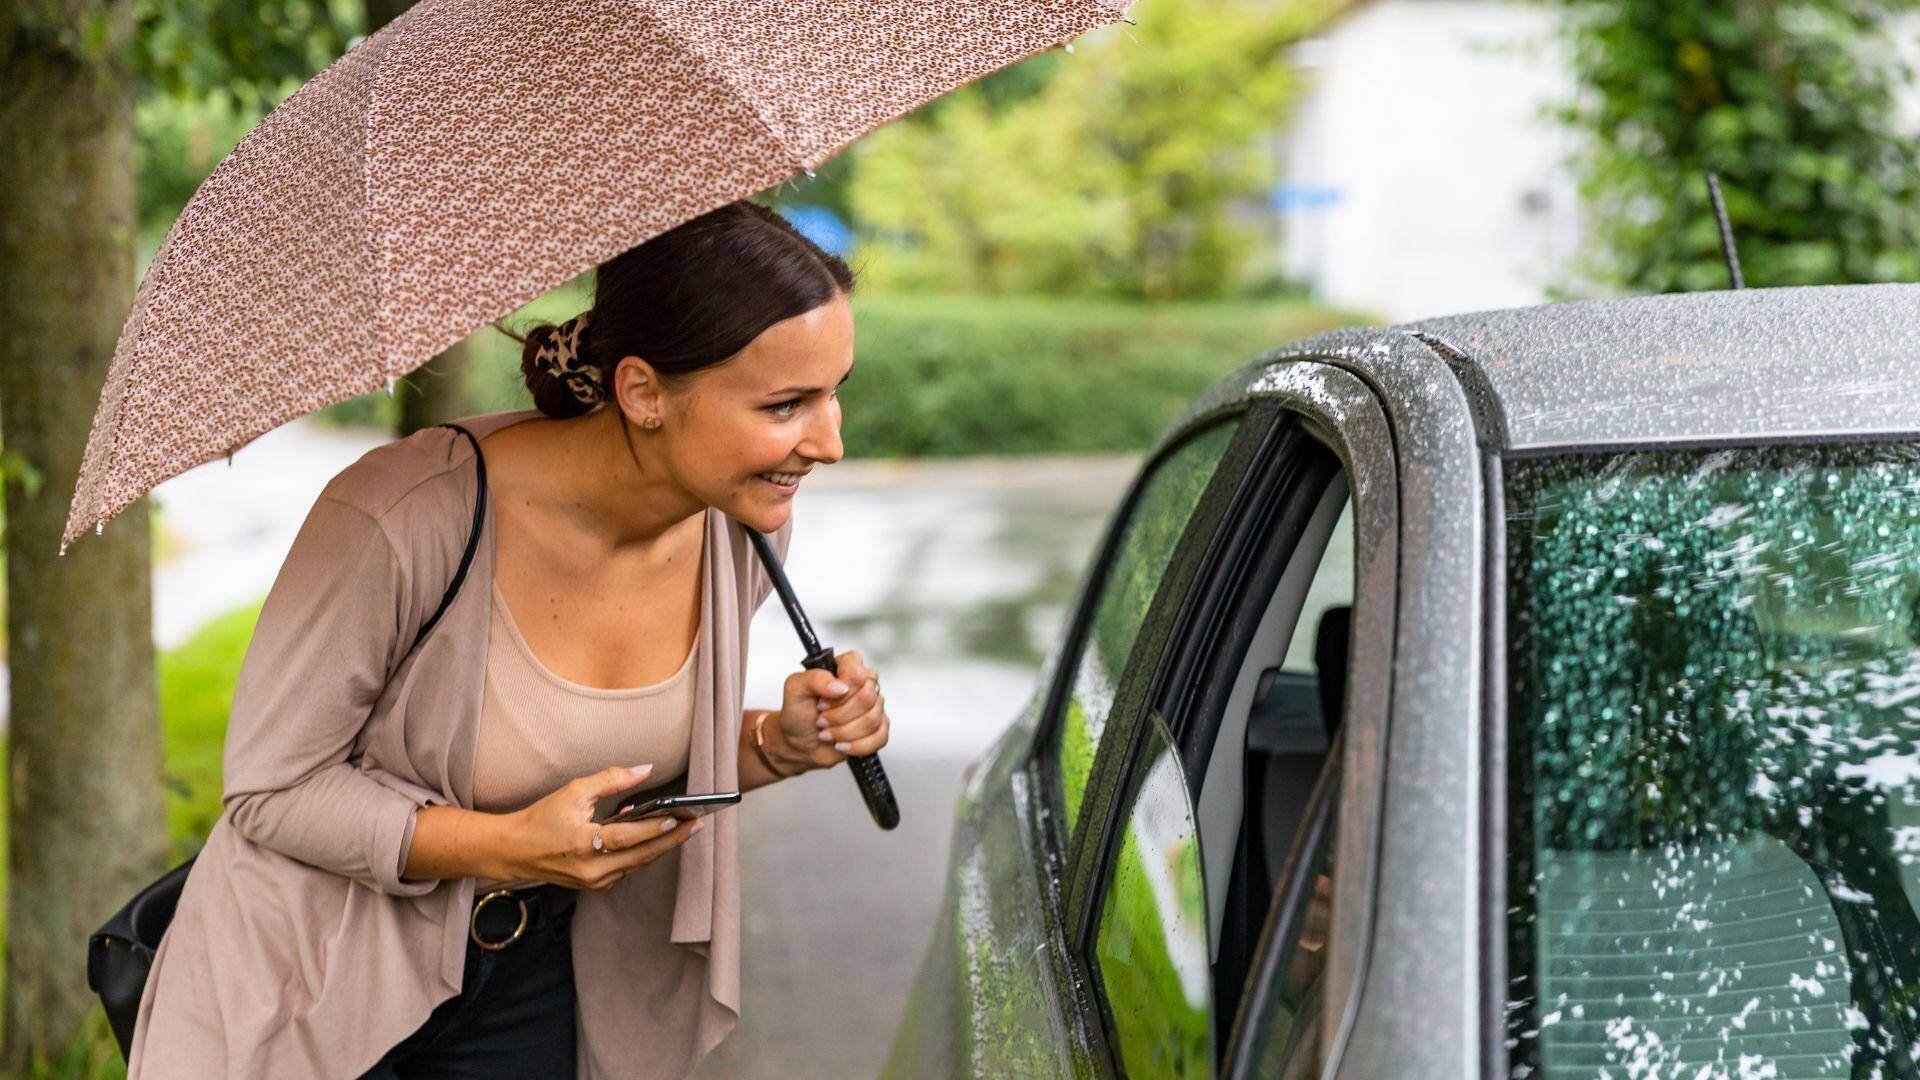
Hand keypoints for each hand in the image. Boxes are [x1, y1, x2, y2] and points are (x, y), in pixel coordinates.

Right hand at [500, 764, 700, 891]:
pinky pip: (626, 869)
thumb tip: (645, 770)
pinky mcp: (594, 885)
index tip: (681, 817)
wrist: (514, 851)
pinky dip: (641, 853)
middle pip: (642, 856)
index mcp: (582, 844)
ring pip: (637, 864)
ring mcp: (593, 882)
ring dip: (660, 847)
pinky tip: (652, 836)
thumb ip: (612, 779)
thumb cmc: (542, 818)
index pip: (628, 837)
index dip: (656, 828)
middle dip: (672, 841)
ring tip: (683, 829)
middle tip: (696, 825)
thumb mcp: (574, 791)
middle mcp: (590, 869)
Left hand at [769, 649, 890, 773]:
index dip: (840, 692)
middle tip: (821, 720)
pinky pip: (879, 737)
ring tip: (827, 733)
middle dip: (839, 716)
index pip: (857, 672)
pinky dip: (856, 746)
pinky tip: (841, 745)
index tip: (821, 703)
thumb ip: (814, 678)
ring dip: (844, 733)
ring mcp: (874, 705)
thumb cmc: (798, 713)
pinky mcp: (878, 727)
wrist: (800, 743)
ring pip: (872, 720)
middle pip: (867, 698)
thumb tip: (840, 686)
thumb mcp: (795, 689)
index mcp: (846, 665)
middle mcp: (864, 683)